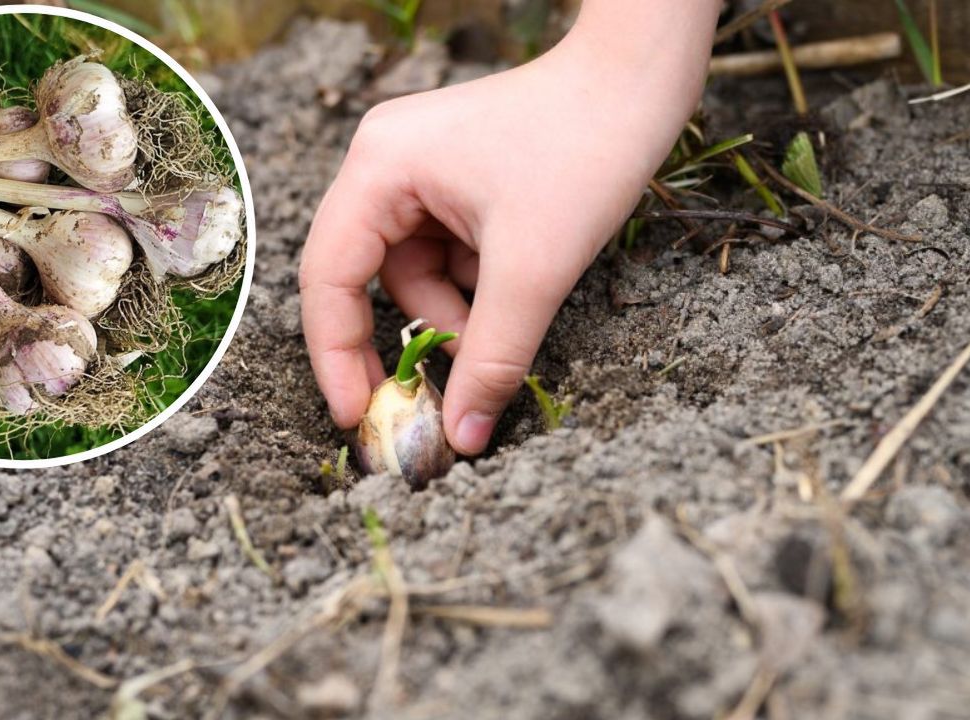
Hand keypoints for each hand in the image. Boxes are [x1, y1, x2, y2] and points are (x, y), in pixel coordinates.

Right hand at [300, 0, 719, 455]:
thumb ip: (491, 358)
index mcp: (379, 168)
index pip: (329, 277)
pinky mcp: (456, 184)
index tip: (356, 417)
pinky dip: (475, 288)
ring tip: (506, 327)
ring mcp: (420, 173)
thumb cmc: (587, 149)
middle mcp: (385, 165)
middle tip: (423, 404)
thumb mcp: (533, 270)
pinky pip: (447, 256)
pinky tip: (517, 289)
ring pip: (415, 275)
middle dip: (405, 338)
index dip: (336, 355)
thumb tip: (463, 437)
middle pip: (368, 279)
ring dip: (454, 315)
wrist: (641, 82)